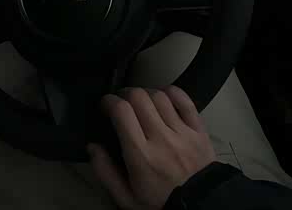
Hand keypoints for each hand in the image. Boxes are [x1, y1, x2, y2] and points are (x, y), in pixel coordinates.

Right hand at [88, 86, 216, 209]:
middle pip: (140, 98)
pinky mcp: (198, 129)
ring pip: (161, 96)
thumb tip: (93, 147)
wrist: (198, 204)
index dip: (109, 101)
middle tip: (120, 101)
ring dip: (146, 92)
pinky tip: (164, 95)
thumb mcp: (126, 197)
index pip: (122, 113)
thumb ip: (105, 171)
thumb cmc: (161, 201)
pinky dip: (173, 92)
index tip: (105, 104)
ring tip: (141, 100)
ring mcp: (182, 132)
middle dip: (125, 93)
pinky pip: (186, 101)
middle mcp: (162, 139)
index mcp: (141, 155)